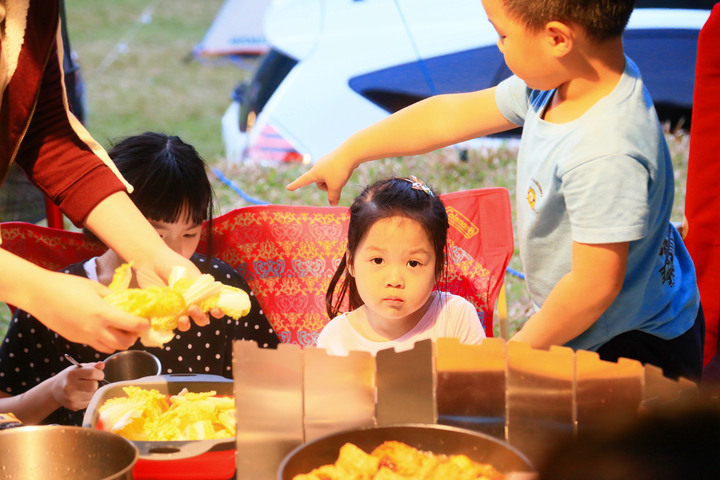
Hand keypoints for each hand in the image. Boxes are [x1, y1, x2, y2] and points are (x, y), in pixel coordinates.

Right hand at [30, 272, 149, 352]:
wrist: (39, 294)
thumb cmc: (67, 286)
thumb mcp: (94, 287)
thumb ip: (111, 297)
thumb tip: (125, 302)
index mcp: (102, 313)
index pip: (132, 325)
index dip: (144, 325)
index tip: (148, 321)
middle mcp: (95, 329)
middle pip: (124, 343)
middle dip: (134, 337)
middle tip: (136, 328)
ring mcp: (84, 337)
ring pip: (110, 349)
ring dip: (120, 342)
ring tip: (121, 331)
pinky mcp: (76, 340)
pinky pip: (96, 346)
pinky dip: (106, 342)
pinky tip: (104, 331)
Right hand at [50, 362, 104, 410]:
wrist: (53, 390)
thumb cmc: (69, 377)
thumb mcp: (78, 368)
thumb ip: (91, 366)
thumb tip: (102, 364)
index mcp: (71, 374)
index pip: (92, 373)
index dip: (99, 374)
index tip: (98, 374)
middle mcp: (69, 386)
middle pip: (94, 386)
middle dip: (96, 383)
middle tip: (91, 382)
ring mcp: (71, 397)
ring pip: (93, 395)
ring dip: (93, 391)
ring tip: (85, 388)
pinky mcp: (73, 405)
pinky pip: (89, 402)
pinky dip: (89, 398)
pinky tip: (82, 394)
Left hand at [132, 246, 210, 327]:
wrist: (151, 262)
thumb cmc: (172, 263)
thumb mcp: (188, 270)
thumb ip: (197, 284)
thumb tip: (202, 299)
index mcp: (201, 294)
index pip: (214, 306)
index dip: (218, 311)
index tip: (215, 310)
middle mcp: (191, 304)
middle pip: (201, 319)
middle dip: (201, 317)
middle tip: (193, 308)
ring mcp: (177, 309)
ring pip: (186, 324)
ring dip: (187, 324)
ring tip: (182, 318)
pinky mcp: (163, 312)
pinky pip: (167, 324)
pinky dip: (169, 325)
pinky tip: (168, 319)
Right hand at [286, 150, 354, 205]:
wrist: (351, 152)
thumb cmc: (340, 170)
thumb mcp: (336, 186)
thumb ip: (333, 196)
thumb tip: (333, 204)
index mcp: (314, 172)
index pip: (302, 181)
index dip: (295, 185)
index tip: (288, 188)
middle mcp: (318, 166)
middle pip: (320, 183)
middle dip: (328, 186)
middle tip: (337, 182)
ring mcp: (325, 162)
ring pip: (328, 178)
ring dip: (334, 181)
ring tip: (342, 174)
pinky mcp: (333, 160)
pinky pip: (334, 172)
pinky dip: (339, 175)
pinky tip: (345, 169)